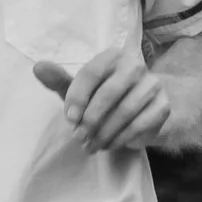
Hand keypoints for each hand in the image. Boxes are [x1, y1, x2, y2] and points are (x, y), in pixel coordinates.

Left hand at [34, 47, 173, 153]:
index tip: (69, 119)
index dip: (77, 97)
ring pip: (125, 112)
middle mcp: (135, 65)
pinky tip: (110, 145)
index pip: (92, 73)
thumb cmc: (105, 97)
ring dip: (104, 133)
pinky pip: (139, 125)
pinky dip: (121, 138)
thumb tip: (38, 67)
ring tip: (91, 145)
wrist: (145, 109)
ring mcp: (153, 85)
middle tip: (79, 137)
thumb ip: (60, 80)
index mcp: (112, 55)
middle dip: (91, 119)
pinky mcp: (163, 106)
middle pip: (109, 93)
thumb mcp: (81, 90)